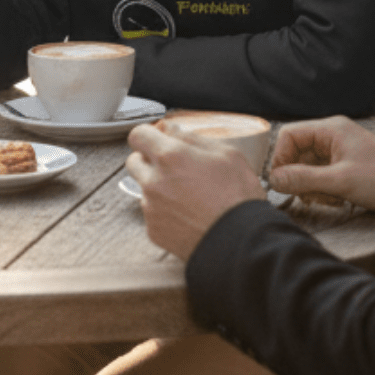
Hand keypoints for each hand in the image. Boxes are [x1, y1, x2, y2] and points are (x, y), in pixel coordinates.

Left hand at [126, 123, 265, 261]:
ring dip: (158, 187)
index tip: (157, 139)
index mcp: (170, 157)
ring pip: (143, 188)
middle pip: (134, 161)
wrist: (240, 244)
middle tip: (173, 167)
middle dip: (149, 160)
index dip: (148, 135)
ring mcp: (152, 208)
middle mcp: (154, 181)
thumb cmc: (238, 199)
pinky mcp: (154, 231)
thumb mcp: (227, 154)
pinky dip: (163, 211)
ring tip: (187, 195)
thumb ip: (192, 138)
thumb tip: (172, 130)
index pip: (137, 135)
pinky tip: (187, 214)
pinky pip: (151, 213)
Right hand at [268, 116, 374, 213]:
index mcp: (330, 129)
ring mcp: (338, 150)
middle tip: (304, 194)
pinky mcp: (344, 165)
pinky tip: (333, 199)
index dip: (280, 157)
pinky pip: (320, 174)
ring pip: (307, 165)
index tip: (280, 181)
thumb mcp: (339, 181)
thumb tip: (274, 180)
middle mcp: (332, 136)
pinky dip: (321, 188)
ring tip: (324, 198)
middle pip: (297, 151)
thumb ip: (304, 179)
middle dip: (297, 174)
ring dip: (310, 184)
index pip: (290, 135)